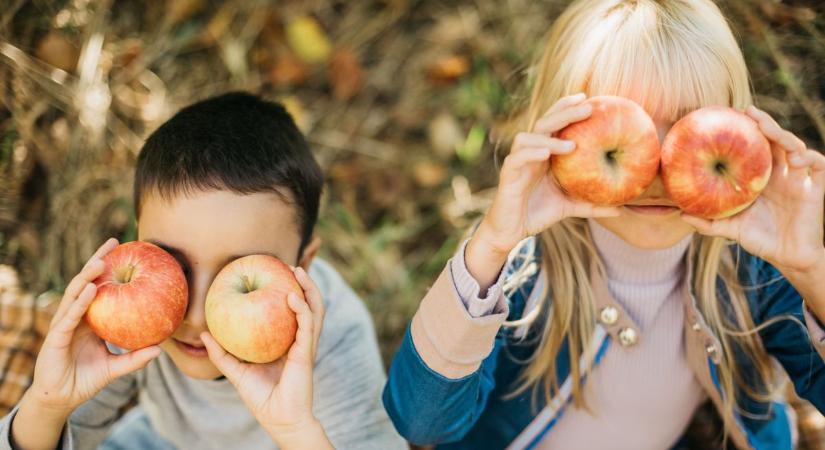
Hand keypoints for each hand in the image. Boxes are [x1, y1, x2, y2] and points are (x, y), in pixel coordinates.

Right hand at [27, 238, 161, 412]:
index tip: (126, 250)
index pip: (99, 287)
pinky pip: (70, 317)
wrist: (60, 399)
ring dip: (87, 277)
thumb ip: (135, 358)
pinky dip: (80, 302)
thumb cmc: (85, 380)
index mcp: (89, 319)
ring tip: (102, 261)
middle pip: (86, 282)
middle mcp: (75, 316)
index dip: (109, 269)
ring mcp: (64, 324)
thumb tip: (161, 349)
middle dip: (97, 261)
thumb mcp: (115, 368)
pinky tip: (91, 290)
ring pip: (75, 294)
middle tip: (114, 242)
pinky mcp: (55, 337)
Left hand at [201, 266, 330, 447]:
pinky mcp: (305, 353)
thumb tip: (203, 334)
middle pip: (309, 305)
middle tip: (289, 266)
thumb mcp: (236, 372)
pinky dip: (302, 309)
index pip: (293, 311)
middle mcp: (300, 340)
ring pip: (314, 310)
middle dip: (304, 283)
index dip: (290, 291)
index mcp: (288, 341)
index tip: (276, 273)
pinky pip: (306, 326)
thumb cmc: (261, 397)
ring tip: (297, 272)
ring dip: (309, 289)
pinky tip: (292, 297)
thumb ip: (221, 353)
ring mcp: (305, 345)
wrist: (278, 419)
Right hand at [467, 93, 620, 286]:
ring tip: (572, 144)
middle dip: (565, 111)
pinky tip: (546, 154)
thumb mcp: (570, 207)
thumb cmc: (538, 214)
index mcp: (544, 154)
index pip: (554, 123)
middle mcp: (530, 152)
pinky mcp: (508, 175)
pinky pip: (517, 158)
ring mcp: (518, 162)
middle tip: (587, 106)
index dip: (568, 107)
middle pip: (545, 122)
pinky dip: (531, 153)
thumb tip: (622, 210)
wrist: (511, 231)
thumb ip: (592, 205)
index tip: (589, 98)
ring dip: (550, 137)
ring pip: (528, 137)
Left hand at [681, 106, 824, 273]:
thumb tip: (681, 215)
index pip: (754, 147)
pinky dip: (809, 157)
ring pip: (795, 146)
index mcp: (760, 177)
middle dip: (763, 123)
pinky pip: (818, 164)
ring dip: (783, 134)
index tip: (727, 116)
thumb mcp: (731, 229)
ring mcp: (799, 178)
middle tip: (747, 111)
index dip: (745, 131)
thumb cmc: (761, 239)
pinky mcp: (816, 186)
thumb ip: (709, 223)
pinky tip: (796, 157)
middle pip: (774, 140)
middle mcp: (780, 173)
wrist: (789, 257)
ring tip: (766, 128)